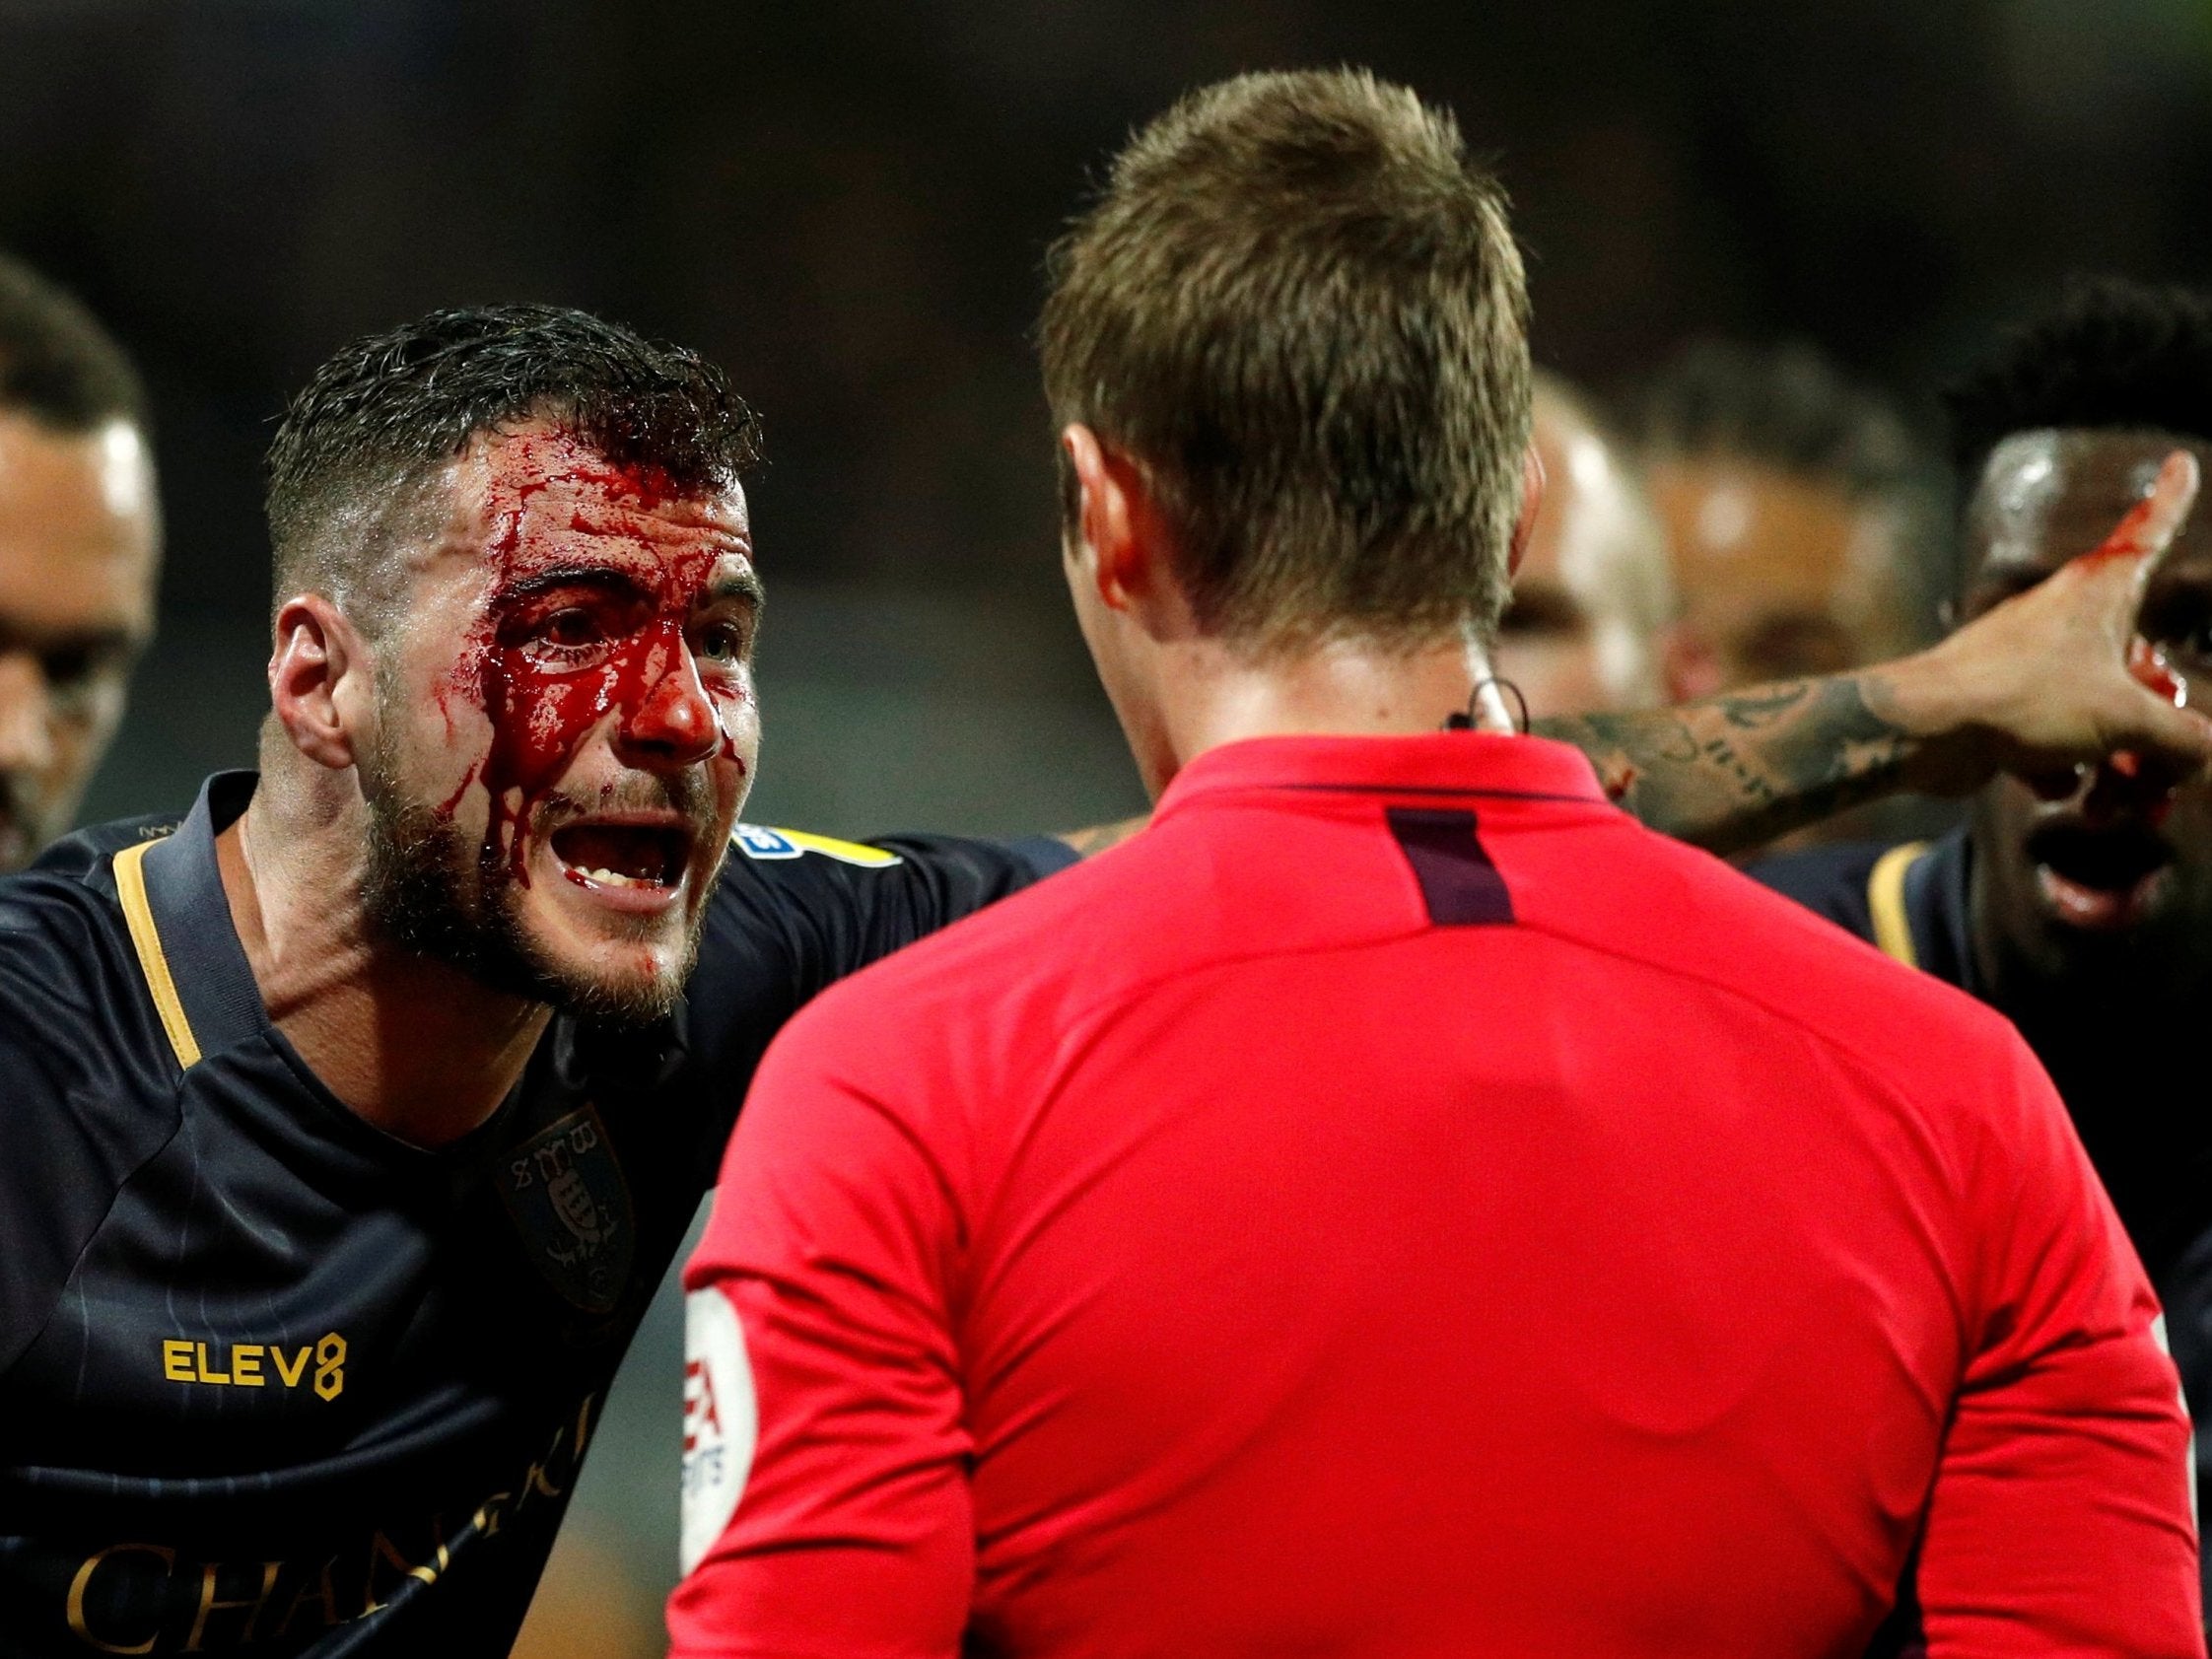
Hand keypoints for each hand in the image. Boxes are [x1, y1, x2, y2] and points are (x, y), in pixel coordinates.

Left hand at [1885, 451, 2211, 796]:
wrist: (1922, 733)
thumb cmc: (2022, 701)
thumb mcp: (2125, 721)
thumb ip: (2181, 738)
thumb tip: (2202, 752)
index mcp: (2102, 591)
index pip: (2149, 532)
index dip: (2171, 498)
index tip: (2180, 459)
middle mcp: (2068, 617)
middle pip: (2142, 669)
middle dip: (2156, 733)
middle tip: (2158, 776)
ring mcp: (2034, 661)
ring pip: (2101, 714)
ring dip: (2115, 766)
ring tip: (2112, 803)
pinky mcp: (2005, 704)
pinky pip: (2056, 739)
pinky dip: (2061, 768)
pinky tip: (2049, 788)